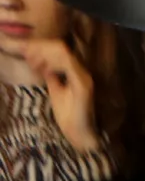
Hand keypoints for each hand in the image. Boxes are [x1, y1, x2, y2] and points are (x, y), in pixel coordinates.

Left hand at [11, 36, 99, 152]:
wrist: (79, 134)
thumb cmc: (69, 116)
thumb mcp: (55, 90)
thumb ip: (51, 75)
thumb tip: (41, 63)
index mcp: (74, 72)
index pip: (59, 49)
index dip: (41, 46)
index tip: (25, 51)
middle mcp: (81, 71)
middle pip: (60, 46)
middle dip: (39, 47)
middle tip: (25, 55)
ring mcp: (83, 77)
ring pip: (63, 52)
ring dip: (44, 54)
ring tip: (32, 62)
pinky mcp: (83, 85)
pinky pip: (67, 65)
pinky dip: (52, 64)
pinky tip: (43, 71)